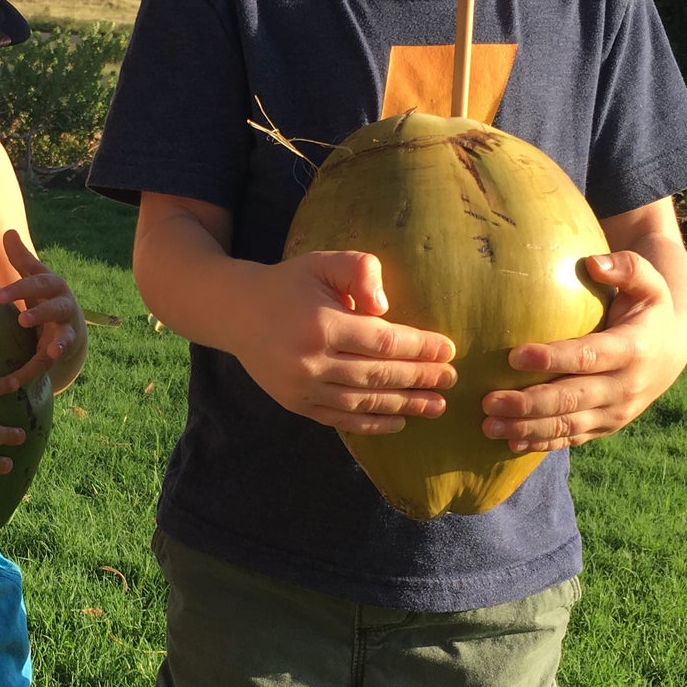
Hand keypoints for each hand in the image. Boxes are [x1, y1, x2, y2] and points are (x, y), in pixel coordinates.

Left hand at [0, 229, 80, 361]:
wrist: (69, 320)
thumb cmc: (44, 294)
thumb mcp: (34, 276)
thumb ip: (21, 258)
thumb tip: (8, 232)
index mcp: (53, 285)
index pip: (38, 283)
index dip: (20, 289)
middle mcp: (64, 305)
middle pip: (55, 307)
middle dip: (41, 313)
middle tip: (21, 320)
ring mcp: (68, 328)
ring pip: (64, 334)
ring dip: (58, 342)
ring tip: (51, 350)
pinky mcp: (65, 348)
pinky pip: (58, 357)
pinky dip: (51, 364)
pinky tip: (45, 370)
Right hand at [234, 249, 454, 433]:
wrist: (236, 312)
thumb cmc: (289, 284)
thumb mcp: (323, 262)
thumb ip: (360, 271)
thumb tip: (386, 307)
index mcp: (321, 324)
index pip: (383, 341)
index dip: (420, 348)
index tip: (448, 350)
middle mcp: (310, 361)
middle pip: (378, 375)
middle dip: (420, 378)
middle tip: (450, 379)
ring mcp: (301, 388)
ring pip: (363, 401)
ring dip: (404, 405)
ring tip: (436, 406)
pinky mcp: (295, 404)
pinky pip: (340, 419)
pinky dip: (372, 423)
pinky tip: (399, 421)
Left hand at [480, 249, 686, 452]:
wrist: (672, 351)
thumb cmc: (649, 309)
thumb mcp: (650, 282)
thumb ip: (627, 267)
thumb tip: (593, 263)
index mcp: (633, 349)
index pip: (588, 357)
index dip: (552, 359)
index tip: (515, 355)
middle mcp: (626, 387)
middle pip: (572, 399)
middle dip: (529, 404)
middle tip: (489, 401)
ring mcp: (616, 412)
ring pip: (569, 425)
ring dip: (527, 428)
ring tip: (489, 425)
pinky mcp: (605, 426)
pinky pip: (572, 438)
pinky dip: (542, 443)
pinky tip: (511, 442)